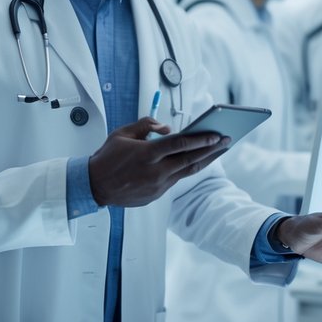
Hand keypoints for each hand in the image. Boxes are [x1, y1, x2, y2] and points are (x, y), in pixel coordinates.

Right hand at [88, 117, 230, 207]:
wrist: (94, 186)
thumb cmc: (107, 157)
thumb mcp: (122, 133)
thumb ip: (146, 126)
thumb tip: (167, 129)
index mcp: (146, 154)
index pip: (179, 145)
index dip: (200, 139)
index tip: (216, 134)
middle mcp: (154, 172)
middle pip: (190, 159)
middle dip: (211, 149)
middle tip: (227, 140)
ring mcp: (157, 186)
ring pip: (187, 172)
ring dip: (205, 160)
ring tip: (219, 150)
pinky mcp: (156, 195)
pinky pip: (175, 180)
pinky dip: (187, 169)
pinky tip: (197, 161)